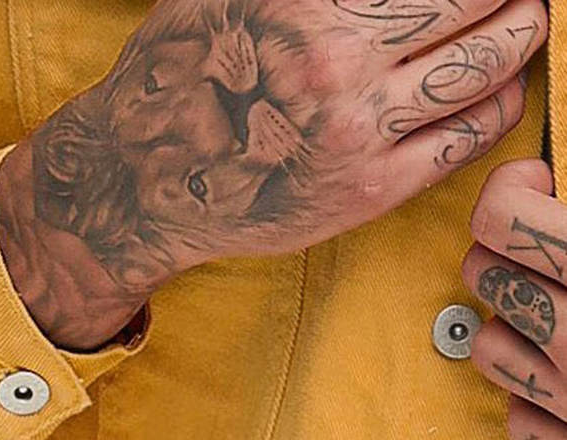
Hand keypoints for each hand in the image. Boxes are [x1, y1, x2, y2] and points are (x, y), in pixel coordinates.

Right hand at [0, 0, 546, 348]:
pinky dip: (496, 111)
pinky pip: (462, 142)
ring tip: (525, 32)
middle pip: (478, 5)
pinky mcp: (366, 191)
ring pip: (484, 73)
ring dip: (520, 45)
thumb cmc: (183, 73)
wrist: (144, 179)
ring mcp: (356, 131)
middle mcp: (338, 59)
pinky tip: (499, 96)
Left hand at [463, 160, 566, 439]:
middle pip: (480, 272)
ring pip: (484, 343)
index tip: (536, 187)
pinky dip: (533, 393)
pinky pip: (516, 413)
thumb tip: (538, 176)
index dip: (511, 192)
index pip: (500, 217)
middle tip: (540, 253)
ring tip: (557, 314)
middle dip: (503, 255)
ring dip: (511, 324)